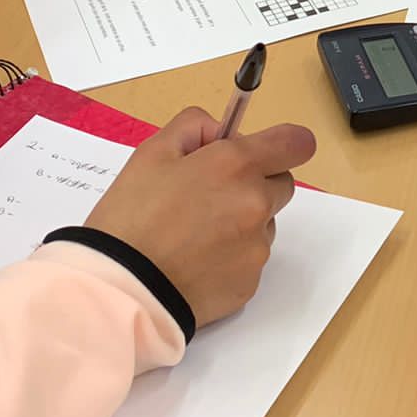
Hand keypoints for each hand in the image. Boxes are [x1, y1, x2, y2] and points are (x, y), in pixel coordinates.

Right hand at [83, 109, 314, 327]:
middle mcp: (256, 204)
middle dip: (255, 183)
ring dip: (243, 223)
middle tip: (210, 196)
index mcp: (236, 166)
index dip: (283, 144)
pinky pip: (250, 260)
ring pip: (265, 224)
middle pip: (281, 184)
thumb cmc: (131, 217)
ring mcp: (256, 247)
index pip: (296, 143)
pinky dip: (231, 258)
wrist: (120, 289)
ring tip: (195, 235)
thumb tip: (220, 132)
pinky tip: (195, 262)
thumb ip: (193, 127)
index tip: (266, 151)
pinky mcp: (250, 283)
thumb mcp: (152, 153)